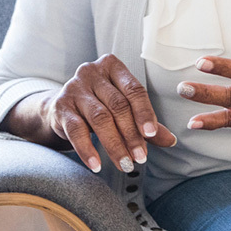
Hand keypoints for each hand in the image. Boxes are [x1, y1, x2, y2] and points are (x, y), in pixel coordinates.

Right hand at [40, 54, 177, 172]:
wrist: (60, 108)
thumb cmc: (99, 105)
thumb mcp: (123, 109)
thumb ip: (145, 122)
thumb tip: (170, 140)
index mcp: (112, 66)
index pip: (134, 89)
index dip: (144, 113)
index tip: (152, 135)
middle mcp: (91, 72)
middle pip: (117, 105)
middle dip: (131, 134)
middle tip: (140, 157)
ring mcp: (74, 88)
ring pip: (99, 118)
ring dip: (114, 145)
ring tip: (125, 164)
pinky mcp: (61, 107)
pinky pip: (76, 130)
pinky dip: (87, 150)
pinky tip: (96, 165)